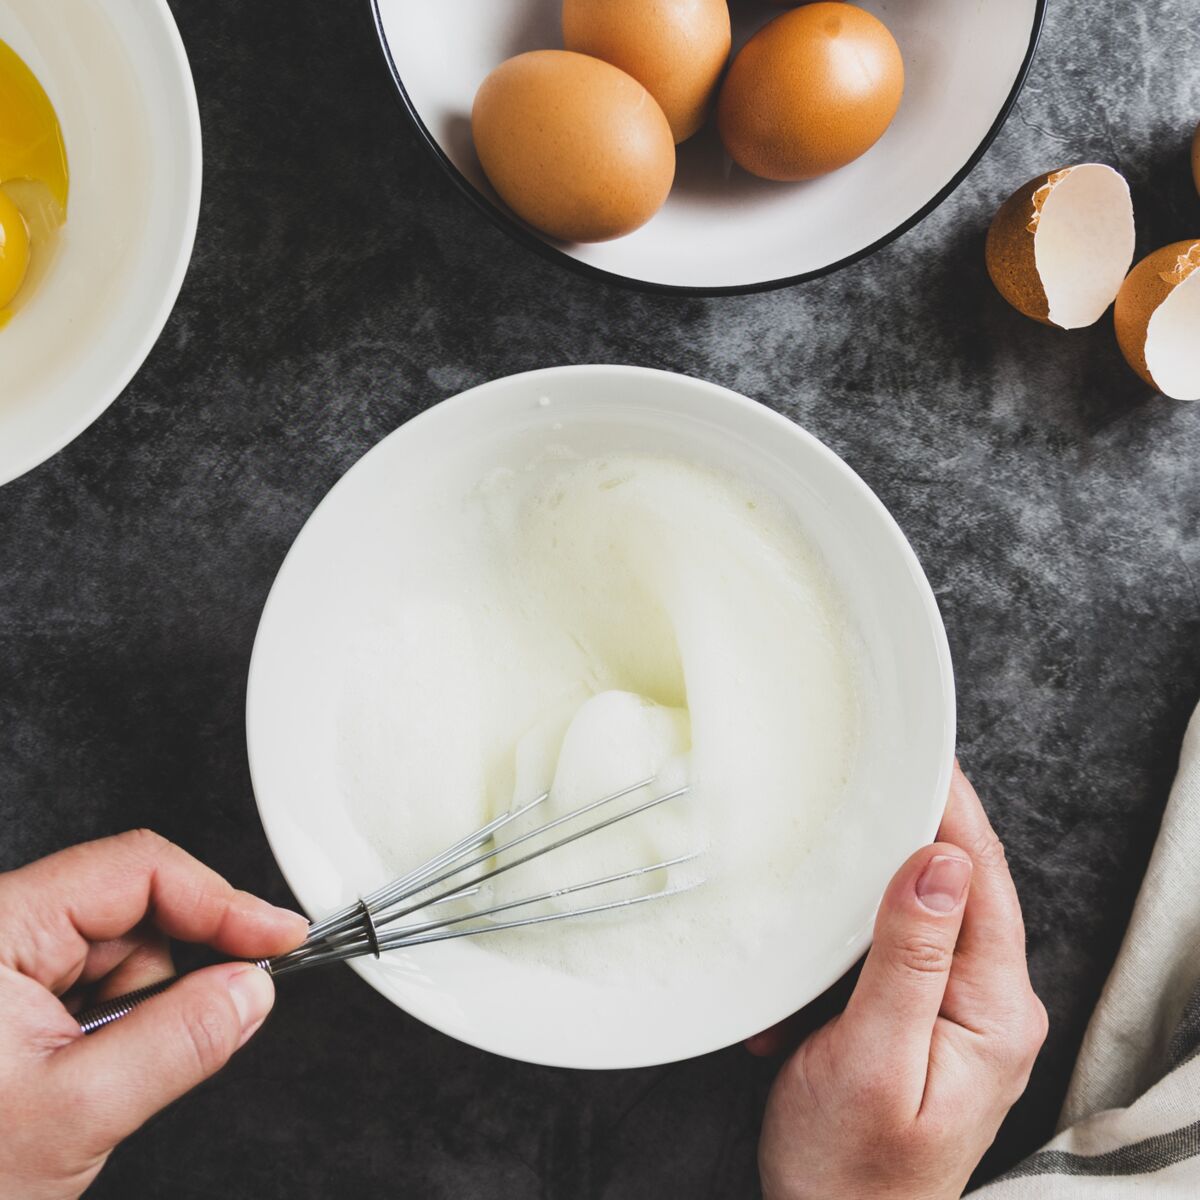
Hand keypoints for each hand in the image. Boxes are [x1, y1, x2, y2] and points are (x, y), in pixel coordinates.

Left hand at [0, 830, 307, 1199]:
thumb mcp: (75, 1112)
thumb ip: (178, 1043)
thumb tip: (249, 991)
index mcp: (0, 927)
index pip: (138, 871)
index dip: (220, 899)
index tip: (277, 935)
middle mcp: (4, 930)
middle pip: (139, 908)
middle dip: (177, 971)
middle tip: (205, 1024)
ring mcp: (11, 962)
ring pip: (129, 950)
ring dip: (147, 1007)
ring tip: (106, 1073)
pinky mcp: (20, 995)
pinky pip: (106, 984)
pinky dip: (125, 1024)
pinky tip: (95, 1068)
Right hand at [753, 766, 1047, 1199]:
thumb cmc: (852, 1167)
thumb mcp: (874, 1057)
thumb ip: (910, 957)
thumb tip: (939, 860)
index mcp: (994, 1008)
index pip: (981, 875)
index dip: (950, 806)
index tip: (919, 748)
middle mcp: (988, 1002)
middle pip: (953, 884)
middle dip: (903, 831)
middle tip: (861, 776)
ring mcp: (955, 1011)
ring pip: (913, 911)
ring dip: (861, 892)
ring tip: (823, 857)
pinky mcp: (919, 1018)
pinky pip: (887, 950)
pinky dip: (842, 943)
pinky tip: (805, 961)